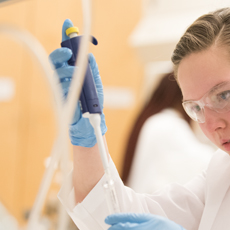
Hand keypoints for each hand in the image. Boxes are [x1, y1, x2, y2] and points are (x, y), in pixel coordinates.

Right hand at [48, 19, 105, 146]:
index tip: (68, 27)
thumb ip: (91, 70)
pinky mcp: (60, 99)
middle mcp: (63, 78)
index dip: (66, 39)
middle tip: (69, 52)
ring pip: (55, 73)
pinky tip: (73, 83)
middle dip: (60, 53)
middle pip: (55, 61)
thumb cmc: (92, 103)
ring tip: (76, 72)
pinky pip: (59, 88)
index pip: (66, 53)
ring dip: (65, 69)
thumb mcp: (95, 83)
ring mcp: (60, 88)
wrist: (93, 123)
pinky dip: (66, 83)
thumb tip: (88, 56)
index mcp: (71, 71)